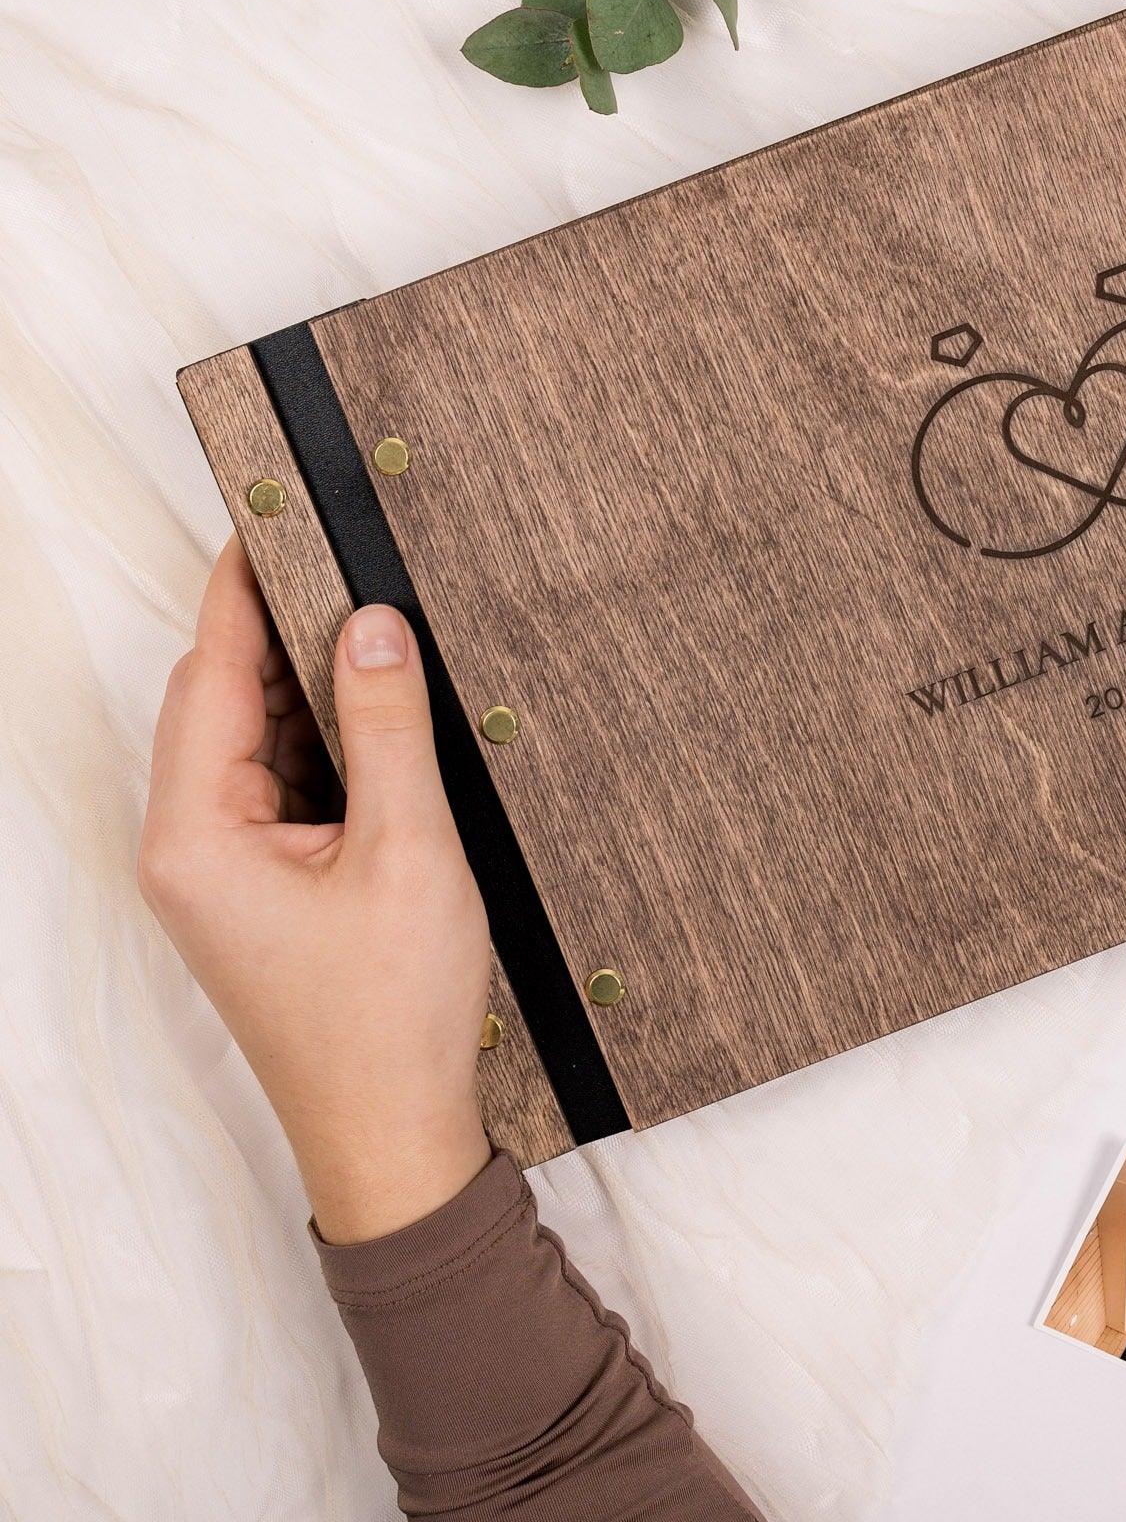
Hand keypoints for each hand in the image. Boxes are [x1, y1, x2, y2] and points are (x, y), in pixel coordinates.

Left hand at [140, 536, 492, 1243]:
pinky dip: (318, 743)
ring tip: (368, 628)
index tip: (269, 519)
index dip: (240, 592)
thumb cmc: (391, 1012)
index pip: (208, 677)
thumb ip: (388, 728)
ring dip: (301, 690)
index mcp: (197, 837)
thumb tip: (372, 626)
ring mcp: (220, 876)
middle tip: (342, 563)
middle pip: (217, 704)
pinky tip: (373, 716)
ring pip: (250, 745)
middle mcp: (188, 850)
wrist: (394, 1134)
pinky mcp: (258, 893)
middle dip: (277, 632)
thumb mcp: (407, 850)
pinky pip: (276, 788)